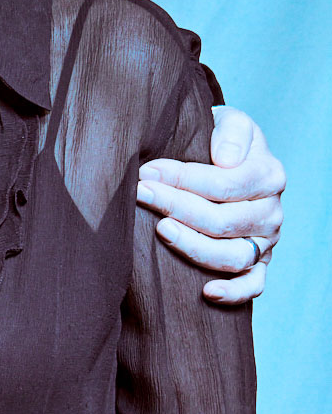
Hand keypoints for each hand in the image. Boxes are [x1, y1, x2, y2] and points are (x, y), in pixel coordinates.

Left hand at [137, 106, 284, 304]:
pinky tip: (206, 291)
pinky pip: (252, 285)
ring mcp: (266, 241)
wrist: (225, 159)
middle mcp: (271, 211)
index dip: (183, 178)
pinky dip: (234, 292)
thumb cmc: (219, 141)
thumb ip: (232, 131)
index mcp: (268, 175)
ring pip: (233, 256)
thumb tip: (225, 159)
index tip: (146, 172)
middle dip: (177, 207)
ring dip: (193, 247)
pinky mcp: (258, 264)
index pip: (225, 183)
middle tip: (141, 195)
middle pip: (223, 221)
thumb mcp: (230, 121)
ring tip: (160, 230)